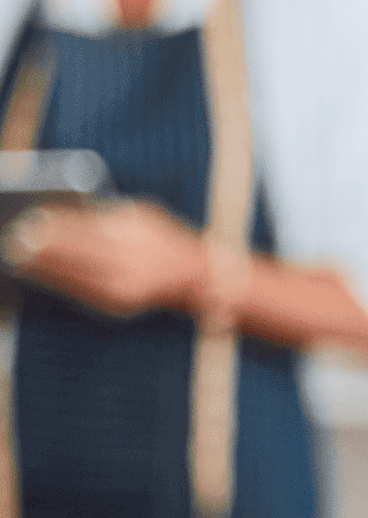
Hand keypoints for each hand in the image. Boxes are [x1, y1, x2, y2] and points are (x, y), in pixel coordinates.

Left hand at [4, 199, 214, 317]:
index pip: (87, 228)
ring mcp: (122, 287)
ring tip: (18, 255)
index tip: (33, 217)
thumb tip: (65, 213)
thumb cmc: (165, 239)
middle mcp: (129, 263)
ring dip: (42, 265)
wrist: (198, 278)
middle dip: (44, 245)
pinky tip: (37, 272)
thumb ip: (107, 213)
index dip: (57, 224)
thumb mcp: (142, 215)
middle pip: (76, 251)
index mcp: (135, 235)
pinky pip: (79, 291)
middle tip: (17, 236)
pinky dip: (56, 280)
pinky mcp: (116, 304)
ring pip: (72, 274)